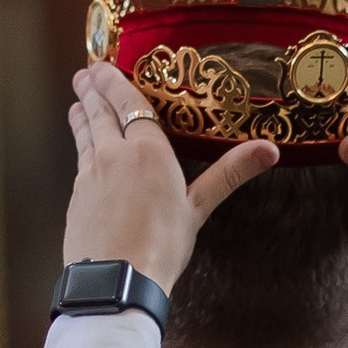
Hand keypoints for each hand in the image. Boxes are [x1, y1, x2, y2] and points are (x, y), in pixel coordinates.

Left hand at [63, 59, 276, 286]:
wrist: (116, 279)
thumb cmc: (162, 244)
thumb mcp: (199, 207)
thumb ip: (230, 173)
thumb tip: (269, 149)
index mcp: (147, 150)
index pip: (129, 104)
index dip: (114, 83)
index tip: (102, 67)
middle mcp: (114, 154)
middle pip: (100, 113)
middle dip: (92, 92)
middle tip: (85, 76)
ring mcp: (90, 174)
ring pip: (85, 134)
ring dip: (82, 115)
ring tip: (78, 103)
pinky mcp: (77, 196)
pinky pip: (79, 161)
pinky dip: (80, 146)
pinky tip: (83, 150)